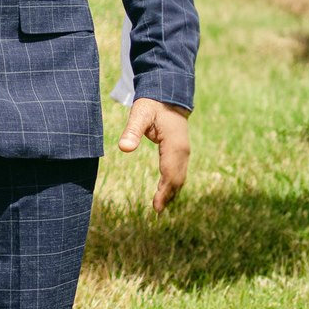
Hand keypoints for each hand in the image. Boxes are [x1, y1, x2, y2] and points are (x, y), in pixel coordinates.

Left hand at [118, 97, 190, 211]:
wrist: (168, 95)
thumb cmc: (152, 105)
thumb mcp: (140, 114)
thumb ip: (132, 131)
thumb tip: (124, 148)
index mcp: (175, 145)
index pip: (170, 174)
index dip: (164, 192)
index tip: (156, 207)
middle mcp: (183, 151)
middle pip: (177, 179)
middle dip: (168, 196)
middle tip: (156, 212)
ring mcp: (184, 151)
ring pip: (179, 177)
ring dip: (171, 192)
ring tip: (159, 208)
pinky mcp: (180, 151)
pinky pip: (178, 172)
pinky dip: (172, 184)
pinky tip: (164, 192)